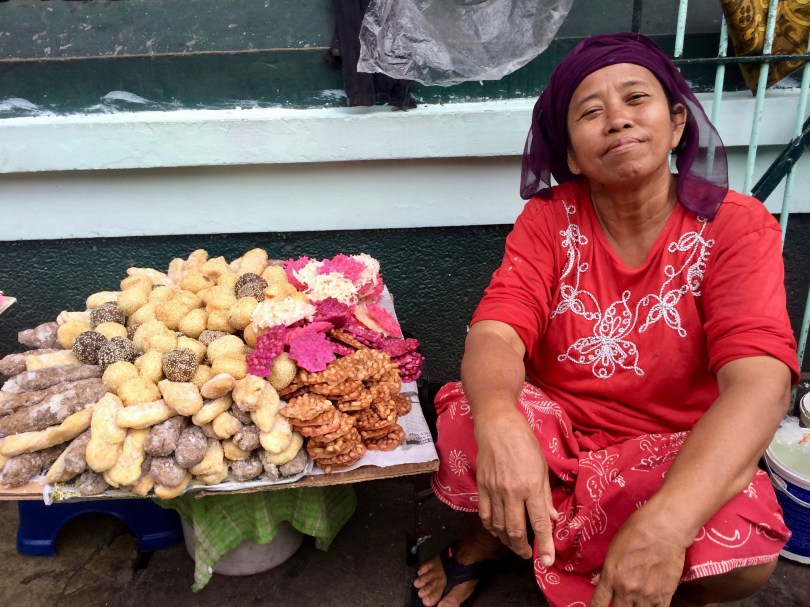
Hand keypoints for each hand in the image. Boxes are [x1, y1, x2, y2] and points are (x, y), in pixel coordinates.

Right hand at [474, 408, 557, 562]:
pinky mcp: (482, 487)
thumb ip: (545, 496)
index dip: (544, 546)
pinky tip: (497, 530)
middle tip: (528, 554)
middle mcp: (512, 492)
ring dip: (507, 540)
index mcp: (531, 487)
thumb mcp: (542, 468)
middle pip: (515, 530)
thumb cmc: (524, 443)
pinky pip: (485, 514)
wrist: (498, 426)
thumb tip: (552, 518)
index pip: (539, 524)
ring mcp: (494, 491)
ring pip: (499, 526)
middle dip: (522, 548)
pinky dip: (491, 527)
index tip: (548, 561)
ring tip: (514, 544)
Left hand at [589, 507, 689, 606]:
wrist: (664, 529)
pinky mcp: (665, 596)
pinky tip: (649, 604)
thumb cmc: (635, 532)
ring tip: (634, 602)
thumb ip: (608, 570)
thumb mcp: (613, 549)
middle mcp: (627, 589)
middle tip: (619, 601)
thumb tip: (601, 583)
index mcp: (611, 576)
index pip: (598, 603)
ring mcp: (646, 595)